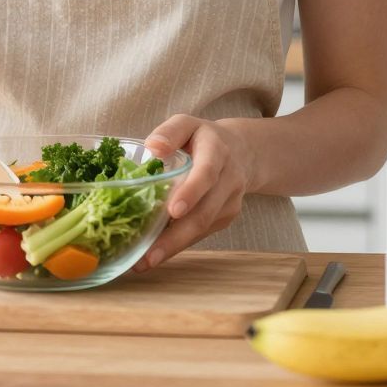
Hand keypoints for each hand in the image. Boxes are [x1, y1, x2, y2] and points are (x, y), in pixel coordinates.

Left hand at [135, 114, 256, 271]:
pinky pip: (202, 234)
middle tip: (148, 255)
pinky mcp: (226, 217)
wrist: (242, 152)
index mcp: (217, 152)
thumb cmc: (203, 138)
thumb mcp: (187, 124)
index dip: (192, 192)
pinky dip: (179, 245)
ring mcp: (230, 202)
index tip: (174, 210)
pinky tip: (156, 254)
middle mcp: (228, 179)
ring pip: (203, 228)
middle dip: (176, 236)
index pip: (206, 173)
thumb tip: (152, 149)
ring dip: (174, 247)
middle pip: (204, 212)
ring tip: (144, 262)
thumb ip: (170, 132)